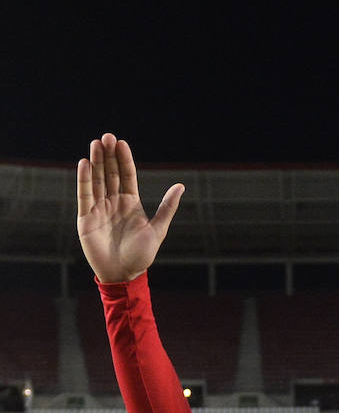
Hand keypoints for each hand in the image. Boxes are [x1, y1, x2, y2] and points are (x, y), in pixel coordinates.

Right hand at [77, 135, 183, 282]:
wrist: (124, 275)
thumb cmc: (141, 256)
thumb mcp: (158, 230)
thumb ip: (167, 208)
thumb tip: (181, 186)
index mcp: (131, 203)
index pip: (126, 175)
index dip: (124, 160)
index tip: (121, 143)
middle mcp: (114, 202)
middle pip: (109, 174)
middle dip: (108, 156)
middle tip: (106, 137)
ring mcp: (99, 209)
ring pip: (96, 180)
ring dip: (95, 162)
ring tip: (95, 144)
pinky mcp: (85, 218)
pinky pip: (84, 195)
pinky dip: (84, 180)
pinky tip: (84, 164)